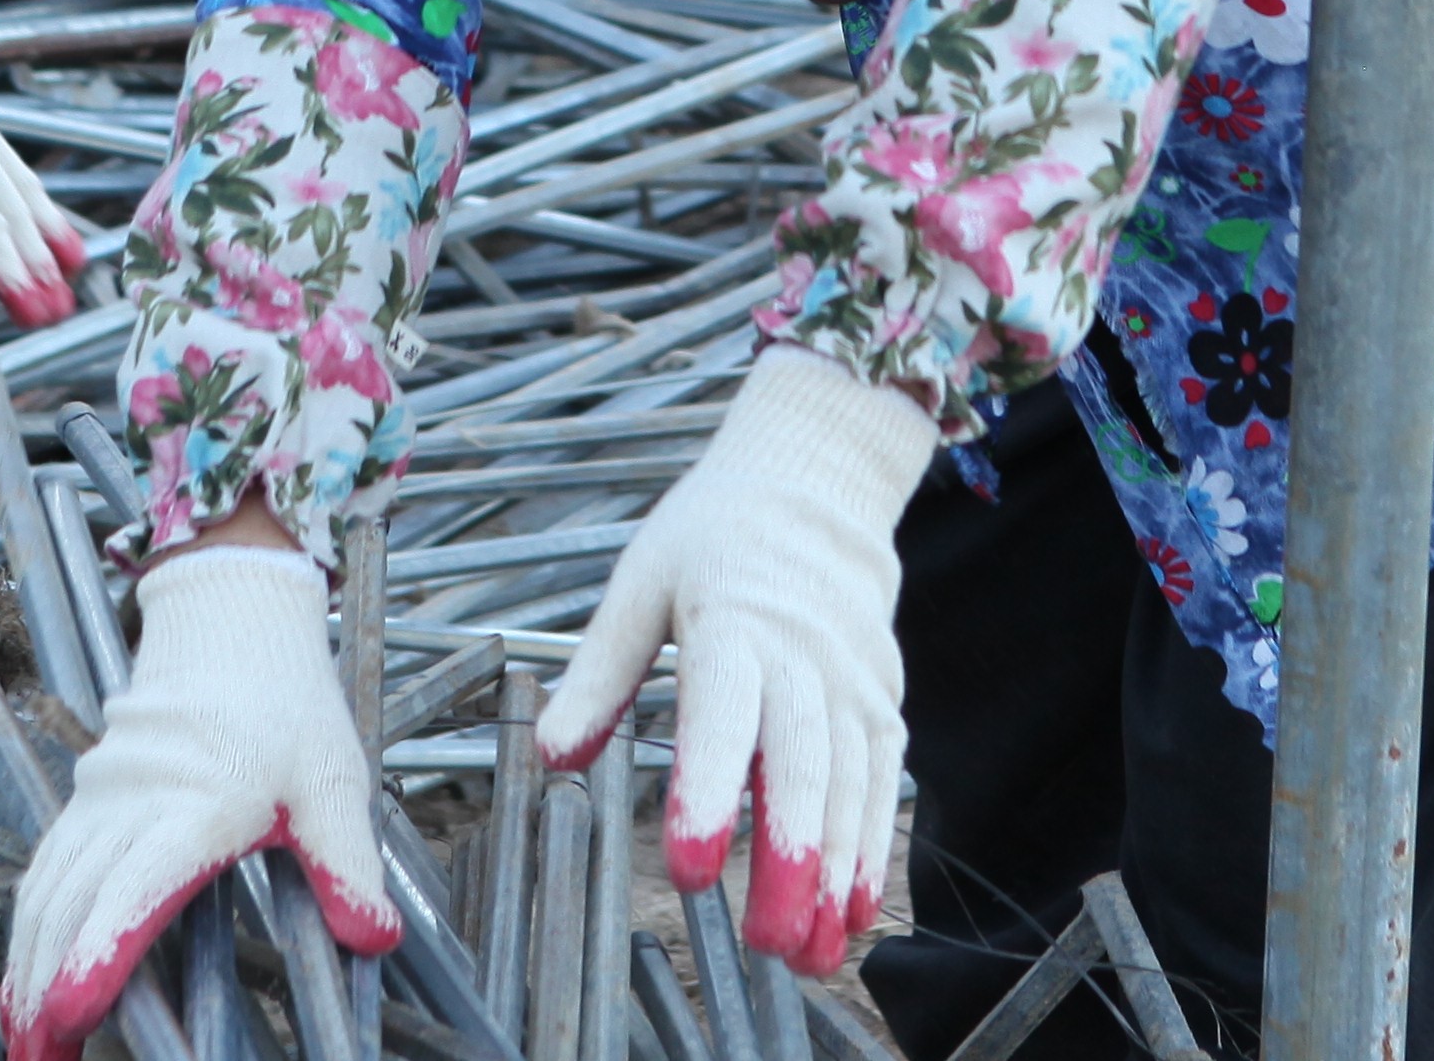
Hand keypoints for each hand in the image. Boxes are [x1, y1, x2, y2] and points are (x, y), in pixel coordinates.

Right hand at [0, 551, 397, 1060]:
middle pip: (68, 907)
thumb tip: (373, 939)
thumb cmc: (288, 706)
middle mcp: (131, 805)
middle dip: (43, 992)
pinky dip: (28, 926)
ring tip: (23, 1040)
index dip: (99, 958)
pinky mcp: (86, 796)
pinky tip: (24, 971)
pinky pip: (44, 868)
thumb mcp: (333, 783)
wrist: (231, 623)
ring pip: (44, 892)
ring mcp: (99, 798)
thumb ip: (347, 867)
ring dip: (24, 967)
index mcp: (196, 807)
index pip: (133, 893)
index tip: (71, 1017)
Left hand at [537, 346, 935, 976]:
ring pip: (850, 786)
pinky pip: (881, 780)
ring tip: (813, 953)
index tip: (687, 868)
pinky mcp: (881, 698)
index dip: (708, 794)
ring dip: (834, 874)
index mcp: (734, 622)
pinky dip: (871, 847)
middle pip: (801, 767)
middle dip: (786, 861)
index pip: (723, 717)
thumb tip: (552, 755)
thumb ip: (599, 674)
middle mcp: (803, 656)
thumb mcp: (639, 583)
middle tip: (767, 944)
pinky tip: (855, 909)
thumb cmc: (711, 536)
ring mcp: (852, 680)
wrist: (816, 480)